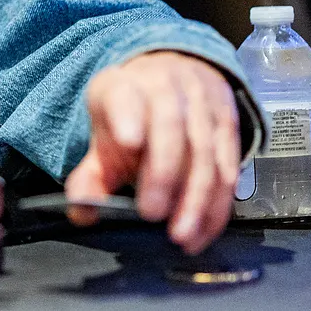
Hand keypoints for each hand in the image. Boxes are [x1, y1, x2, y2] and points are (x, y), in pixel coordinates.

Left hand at [63, 51, 240, 253]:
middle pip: (170, 129)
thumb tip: (82, 213)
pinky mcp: (229, 125)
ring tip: (181, 234)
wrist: (173, 76)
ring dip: (195, 201)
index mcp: (124, 87)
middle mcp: (166, 89)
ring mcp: (202, 104)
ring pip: (204, 154)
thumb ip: (90, 175)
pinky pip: (228, 170)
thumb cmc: (133, 113)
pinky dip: (216, 206)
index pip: (123, 97)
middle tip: (152, 213)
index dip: (126, 118)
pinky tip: (202, 231)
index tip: (127, 142)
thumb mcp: (103, 133)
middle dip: (163, 175)